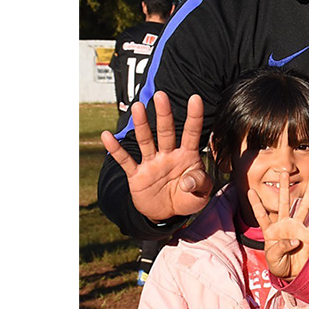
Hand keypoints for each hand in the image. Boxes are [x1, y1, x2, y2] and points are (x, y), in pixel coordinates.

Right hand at [101, 91, 212, 222]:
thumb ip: (200, 184)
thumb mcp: (201, 195)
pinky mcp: (137, 175)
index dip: (194, 117)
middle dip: (164, 114)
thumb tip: (189, 180)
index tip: (196, 98)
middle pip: (166, 131)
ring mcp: (152, 163)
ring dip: (141, 125)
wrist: (167, 213)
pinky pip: (125, 160)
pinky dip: (116, 149)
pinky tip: (107, 136)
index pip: (192, 134)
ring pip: (146, 141)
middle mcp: (168, 155)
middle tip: (161, 95)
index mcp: (187, 156)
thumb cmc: (188, 198)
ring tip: (138, 107)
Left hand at [251, 175, 308, 281]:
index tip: (250, 190)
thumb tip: (295, 240)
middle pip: (283, 203)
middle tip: (283, 173)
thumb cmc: (278, 265)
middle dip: (284, 188)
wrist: (290, 274)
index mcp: (270, 230)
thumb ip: (281, 247)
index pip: (261, 215)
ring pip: (303, 208)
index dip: (256, 203)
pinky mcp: (308, 236)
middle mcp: (284, 225)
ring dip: (308, 194)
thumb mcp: (273, 258)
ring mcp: (297, 229)